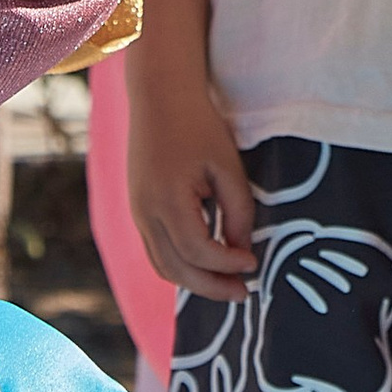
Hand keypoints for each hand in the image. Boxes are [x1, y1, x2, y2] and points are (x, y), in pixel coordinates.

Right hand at [127, 78, 258, 303]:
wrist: (160, 98)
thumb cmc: (198, 126)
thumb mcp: (227, 166)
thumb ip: (237, 212)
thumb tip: (242, 253)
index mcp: (166, 200)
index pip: (198, 251)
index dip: (227, 264)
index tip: (253, 263)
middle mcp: (145, 213)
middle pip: (176, 269)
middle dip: (212, 288)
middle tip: (244, 294)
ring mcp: (138, 214)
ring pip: (163, 266)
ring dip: (195, 283)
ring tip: (228, 286)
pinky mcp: (139, 211)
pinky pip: (156, 252)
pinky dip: (181, 267)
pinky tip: (206, 266)